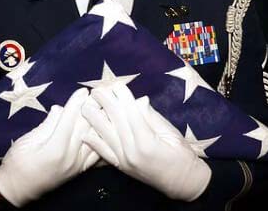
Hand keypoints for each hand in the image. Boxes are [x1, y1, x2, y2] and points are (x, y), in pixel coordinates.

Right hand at [0, 87, 99, 206]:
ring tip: (106, 107)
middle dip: (93, 108)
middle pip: (86, 126)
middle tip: (100, 93)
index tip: (84, 90)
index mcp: (55, 148)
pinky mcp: (80, 170)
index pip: (70, 119)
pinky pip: (97, 154)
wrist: (17, 190)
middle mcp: (70, 157)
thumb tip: (60, 109)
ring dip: (101, 122)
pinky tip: (108, 130)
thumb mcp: (28, 140)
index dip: (77, 102)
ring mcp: (78, 165)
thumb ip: (47, 124)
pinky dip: (104, 140)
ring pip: (96, 139)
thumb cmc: (18, 163)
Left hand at [81, 84, 211, 201]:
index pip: (130, 113)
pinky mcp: (120, 167)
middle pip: (114, 121)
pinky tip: (85, 130)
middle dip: (105, 102)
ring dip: (94, 117)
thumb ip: (152, 117)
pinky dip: (93, 141)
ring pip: (104, 135)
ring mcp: (123, 161)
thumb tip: (138, 100)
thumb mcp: (171, 133)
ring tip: (88, 103)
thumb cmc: (181, 155)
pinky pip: (102, 152)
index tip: (116, 84)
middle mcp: (131, 152)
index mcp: (146, 142)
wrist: (182, 183)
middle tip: (97, 89)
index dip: (122, 96)